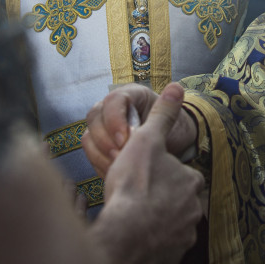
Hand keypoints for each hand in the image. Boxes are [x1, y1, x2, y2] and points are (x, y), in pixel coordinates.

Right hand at [82, 83, 196, 176]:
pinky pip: (91, 153)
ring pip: (89, 136)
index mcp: (132, 95)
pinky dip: (100, 165)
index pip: (113, 100)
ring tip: (118, 168)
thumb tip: (176, 88)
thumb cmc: (174, 132)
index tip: (124, 141)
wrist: (173, 150)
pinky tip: (115, 175)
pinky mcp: (101, 144)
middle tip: (120, 158)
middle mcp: (114, 107)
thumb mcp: (172, 122)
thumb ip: (165, 112)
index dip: (114, 120)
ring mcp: (104, 125)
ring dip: (101, 155)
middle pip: (94, 116)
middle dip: (105, 140)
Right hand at [92, 84, 205, 263]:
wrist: (125, 235)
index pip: (182, 173)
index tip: (146, 175)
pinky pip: (163, 245)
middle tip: (139, 196)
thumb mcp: (147, 139)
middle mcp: (194, 211)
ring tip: (135, 215)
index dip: (163, 172)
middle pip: (179, 200)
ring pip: (172, 223)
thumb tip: (177, 87)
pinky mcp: (171, 257)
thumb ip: (163, 114)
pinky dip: (152, 240)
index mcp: (192, 182)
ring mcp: (184, 236)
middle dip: (163, 198)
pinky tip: (136, 234)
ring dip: (157, 220)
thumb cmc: (134, 185)